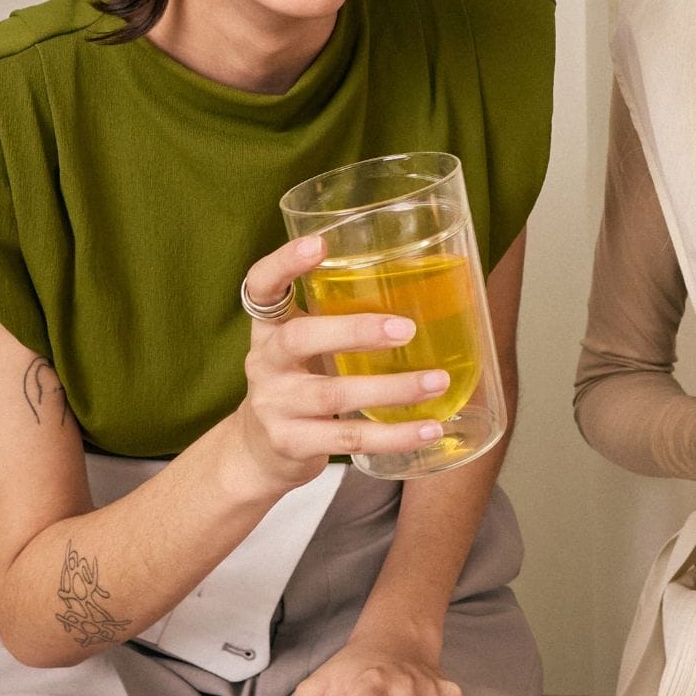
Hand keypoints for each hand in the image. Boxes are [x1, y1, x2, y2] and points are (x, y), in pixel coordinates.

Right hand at [229, 234, 455, 495]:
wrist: (258, 451)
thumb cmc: (300, 381)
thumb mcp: (305, 346)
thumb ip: (338, 317)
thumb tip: (429, 288)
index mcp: (268, 327)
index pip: (262, 285)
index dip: (284, 263)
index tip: (319, 244)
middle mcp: (264, 362)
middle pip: (299, 338)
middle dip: (355, 331)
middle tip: (406, 329)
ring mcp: (274, 405)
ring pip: (333, 395)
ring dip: (392, 389)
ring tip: (437, 382)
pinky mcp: (291, 443)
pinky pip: (349, 438)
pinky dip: (394, 435)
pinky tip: (429, 429)